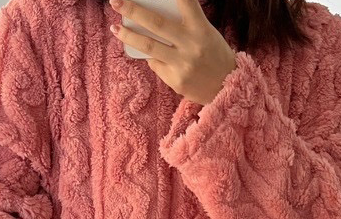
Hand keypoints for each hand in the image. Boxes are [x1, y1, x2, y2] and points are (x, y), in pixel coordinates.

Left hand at [108, 0, 236, 104]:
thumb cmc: (213, 55)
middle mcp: (191, 45)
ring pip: (148, 47)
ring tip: (115, 28)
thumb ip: (184, 25)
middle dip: (133, 10)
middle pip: (156, 24)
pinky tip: (151, 54)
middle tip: (115, 1)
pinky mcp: (175, 81)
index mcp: (201, 28)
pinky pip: (156, 64)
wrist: (226, 89)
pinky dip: (151, 57)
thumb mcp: (206, 34)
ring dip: (128, 36)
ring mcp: (182, 64)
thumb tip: (153, 20)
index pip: (186, 2)